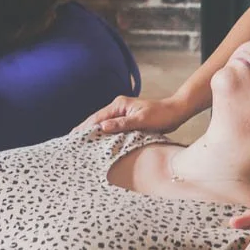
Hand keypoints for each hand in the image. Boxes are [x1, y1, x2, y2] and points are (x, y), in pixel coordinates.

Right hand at [76, 94, 194, 134]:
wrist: (176, 111)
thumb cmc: (161, 115)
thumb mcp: (141, 120)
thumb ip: (121, 124)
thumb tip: (102, 126)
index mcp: (119, 105)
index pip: (97, 118)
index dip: (84, 128)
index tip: (72, 137)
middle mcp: (118, 107)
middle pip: (98, 121)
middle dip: (86, 131)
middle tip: (72, 143)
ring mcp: (123, 114)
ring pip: (104, 125)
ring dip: (95, 134)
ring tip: (82, 145)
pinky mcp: (128, 120)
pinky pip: (112, 128)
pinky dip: (105, 135)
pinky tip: (100, 143)